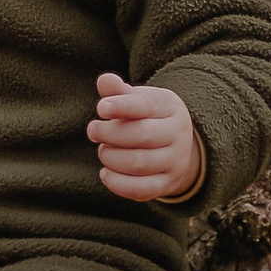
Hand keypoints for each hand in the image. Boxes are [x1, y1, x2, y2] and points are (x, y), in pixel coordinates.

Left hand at [89, 72, 203, 201]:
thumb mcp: (137, 99)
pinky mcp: (167, 184)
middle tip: (93, 130)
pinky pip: (142, 189)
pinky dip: (118, 183)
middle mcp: (177, 134)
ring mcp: (175, 161)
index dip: (122, 106)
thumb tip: (105, 81)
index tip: (101, 108)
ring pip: (139, 163)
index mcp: (169, 106)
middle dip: (110, 134)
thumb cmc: (147, 117)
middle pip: (142, 135)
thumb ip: (118, 92)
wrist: (176, 146)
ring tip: (103, 150)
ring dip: (111, 158)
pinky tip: (105, 173)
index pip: (146, 105)